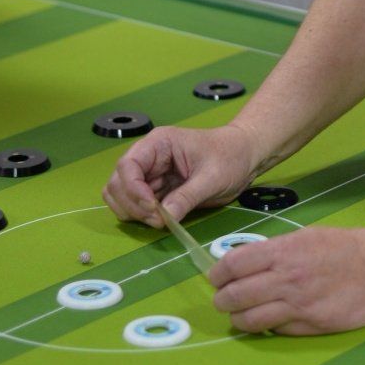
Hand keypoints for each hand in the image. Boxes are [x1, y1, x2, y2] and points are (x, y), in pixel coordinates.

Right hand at [102, 123, 256, 226]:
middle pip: (118, 183)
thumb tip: (163, 217)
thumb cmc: (232, 156)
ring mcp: (151, 175)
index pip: (128, 165)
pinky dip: (142, 216)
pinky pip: (137, 205)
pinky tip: (162, 218)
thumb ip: (187, 196)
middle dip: (133, 205)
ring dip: (135, 212)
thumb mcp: (213, 177)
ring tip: (161, 220)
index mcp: (159, 144)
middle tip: (159, 220)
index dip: (132, 189)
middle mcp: (149, 158)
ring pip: (122, 196)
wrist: (246, 157)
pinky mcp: (157, 190)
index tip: (152, 208)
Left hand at [208, 224, 364, 334]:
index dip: (218, 274)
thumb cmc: (346, 247)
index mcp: (283, 251)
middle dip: (222, 300)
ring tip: (242, 315)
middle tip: (225, 300)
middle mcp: (286, 278)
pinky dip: (266, 327)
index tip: (217, 279)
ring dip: (239, 319)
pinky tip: (270, 321)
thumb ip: (276, 252)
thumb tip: (245, 266)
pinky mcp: (310, 325)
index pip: (233, 264)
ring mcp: (297, 304)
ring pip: (247, 319)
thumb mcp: (307, 237)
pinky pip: (274, 330)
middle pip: (233, 295)